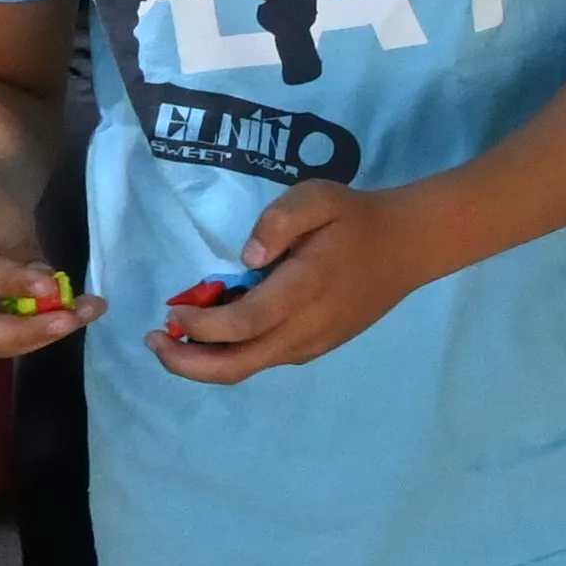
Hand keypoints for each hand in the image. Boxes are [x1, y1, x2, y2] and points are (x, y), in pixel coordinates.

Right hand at [0, 188, 94, 359]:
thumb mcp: (2, 211)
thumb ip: (21, 247)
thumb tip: (48, 286)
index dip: (13, 284)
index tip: (53, 287)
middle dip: (25, 331)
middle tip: (70, 320)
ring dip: (39, 336)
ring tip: (84, 314)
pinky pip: (0, 344)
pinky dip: (37, 336)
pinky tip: (73, 317)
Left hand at [152, 180, 436, 384]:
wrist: (410, 246)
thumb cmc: (358, 219)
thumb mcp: (318, 197)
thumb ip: (278, 221)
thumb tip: (245, 260)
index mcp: (304, 291)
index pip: (239, 326)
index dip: (197, 327)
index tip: (171, 310)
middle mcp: (306, 328)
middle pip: (235, 366)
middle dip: (186, 363)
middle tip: (155, 341)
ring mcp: (314, 343)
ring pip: (248, 368)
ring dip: (206, 360)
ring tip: (180, 334)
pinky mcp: (318, 346)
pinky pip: (266, 359)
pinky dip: (233, 352)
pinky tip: (221, 328)